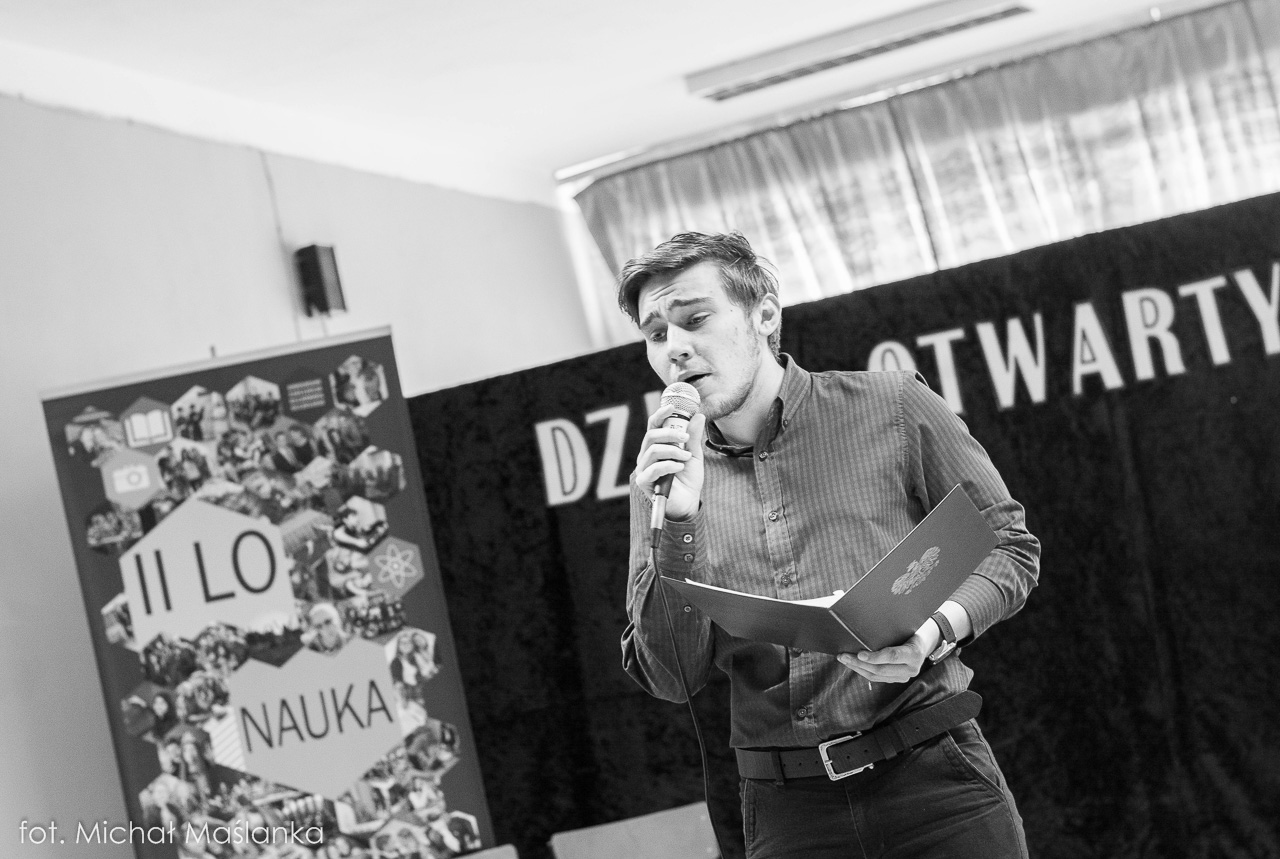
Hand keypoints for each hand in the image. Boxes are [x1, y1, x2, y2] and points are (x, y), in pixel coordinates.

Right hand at [634, 405, 706, 520]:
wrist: (688, 504)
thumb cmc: (687, 479)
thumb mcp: (694, 455)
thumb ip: (693, 437)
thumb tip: (699, 416)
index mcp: (657, 446)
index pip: (654, 425)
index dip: (661, 414)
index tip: (672, 407)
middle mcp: (647, 455)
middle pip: (651, 435)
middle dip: (670, 433)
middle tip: (685, 438)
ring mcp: (644, 468)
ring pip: (652, 450)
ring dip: (673, 450)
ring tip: (686, 457)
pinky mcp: (644, 482)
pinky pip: (653, 469)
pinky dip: (669, 465)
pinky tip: (679, 468)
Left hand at [836, 617, 941, 683]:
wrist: (923, 643)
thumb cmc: (910, 628)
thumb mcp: (905, 625)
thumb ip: (889, 624)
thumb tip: (860, 612)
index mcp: (915, 653)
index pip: (892, 656)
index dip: (875, 656)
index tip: (859, 653)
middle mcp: (912, 668)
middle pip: (881, 669)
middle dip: (859, 663)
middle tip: (843, 655)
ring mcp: (905, 677)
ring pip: (876, 676)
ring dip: (857, 668)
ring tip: (843, 659)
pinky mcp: (897, 680)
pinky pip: (877, 678)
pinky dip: (863, 671)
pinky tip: (852, 664)